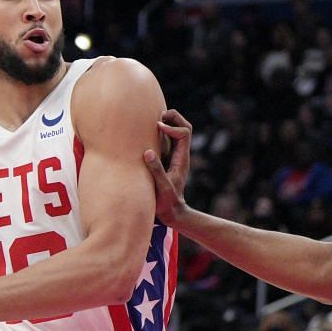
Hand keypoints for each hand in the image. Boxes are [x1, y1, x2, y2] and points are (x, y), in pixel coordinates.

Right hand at [141, 108, 193, 227]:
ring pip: (176, 132)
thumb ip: (156, 170)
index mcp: (182, 159)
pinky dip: (159, 133)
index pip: (185, 132)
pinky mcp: (166, 160)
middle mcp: (180, 155)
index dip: (172, 126)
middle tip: (157, 117)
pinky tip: (146, 134)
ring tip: (151, 122)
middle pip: (184, 127)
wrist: (171, 213)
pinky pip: (167, 141)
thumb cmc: (167, 203)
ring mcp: (174, 156)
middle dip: (173, 118)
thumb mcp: (161, 188)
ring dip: (166, 123)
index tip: (157, 128)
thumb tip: (147, 152)